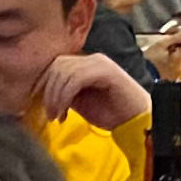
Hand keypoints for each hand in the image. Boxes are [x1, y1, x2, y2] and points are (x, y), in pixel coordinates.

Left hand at [34, 52, 149, 131]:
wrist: (136, 121)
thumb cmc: (111, 113)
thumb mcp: (81, 102)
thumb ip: (66, 92)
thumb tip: (45, 94)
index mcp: (86, 63)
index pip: (57, 65)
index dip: (45, 85)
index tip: (44, 107)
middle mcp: (92, 58)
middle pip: (58, 65)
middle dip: (49, 91)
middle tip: (50, 114)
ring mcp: (99, 63)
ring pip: (65, 71)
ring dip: (55, 96)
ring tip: (57, 116)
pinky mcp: (105, 71)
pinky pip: (76, 78)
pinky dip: (65, 96)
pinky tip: (65, 113)